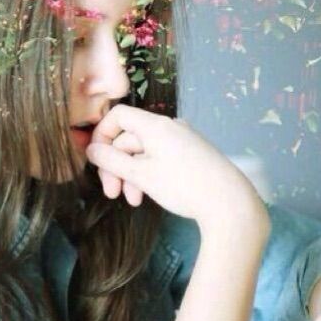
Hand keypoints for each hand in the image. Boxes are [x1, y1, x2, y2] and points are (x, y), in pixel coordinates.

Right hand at [85, 104, 265, 227]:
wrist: (230, 204)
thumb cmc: (183, 186)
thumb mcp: (141, 175)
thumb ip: (112, 161)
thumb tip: (91, 150)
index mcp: (155, 125)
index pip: (118, 116)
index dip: (101, 135)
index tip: (96, 160)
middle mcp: (169, 127)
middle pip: (129, 139)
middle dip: (116, 166)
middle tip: (111, 193)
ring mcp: (182, 140)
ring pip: (143, 153)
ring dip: (131, 176)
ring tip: (132, 201)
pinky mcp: (191, 155)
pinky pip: (160, 159)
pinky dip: (148, 175)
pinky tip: (147, 196)